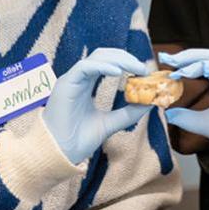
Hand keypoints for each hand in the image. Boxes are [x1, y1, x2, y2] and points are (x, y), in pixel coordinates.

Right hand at [42, 48, 152, 164]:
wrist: (58, 154)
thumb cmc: (77, 140)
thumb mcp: (109, 124)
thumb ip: (127, 113)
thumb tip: (150, 103)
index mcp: (86, 84)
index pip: (108, 63)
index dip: (127, 63)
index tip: (145, 72)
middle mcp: (78, 78)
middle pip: (104, 55)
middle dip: (126, 58)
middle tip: (144, 69)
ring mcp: (71, 80)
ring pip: (96, 57)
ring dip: (119, 60)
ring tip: (137, 70)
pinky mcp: (65, 84)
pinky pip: (85, 67)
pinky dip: (103, 66)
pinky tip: (118, 73)